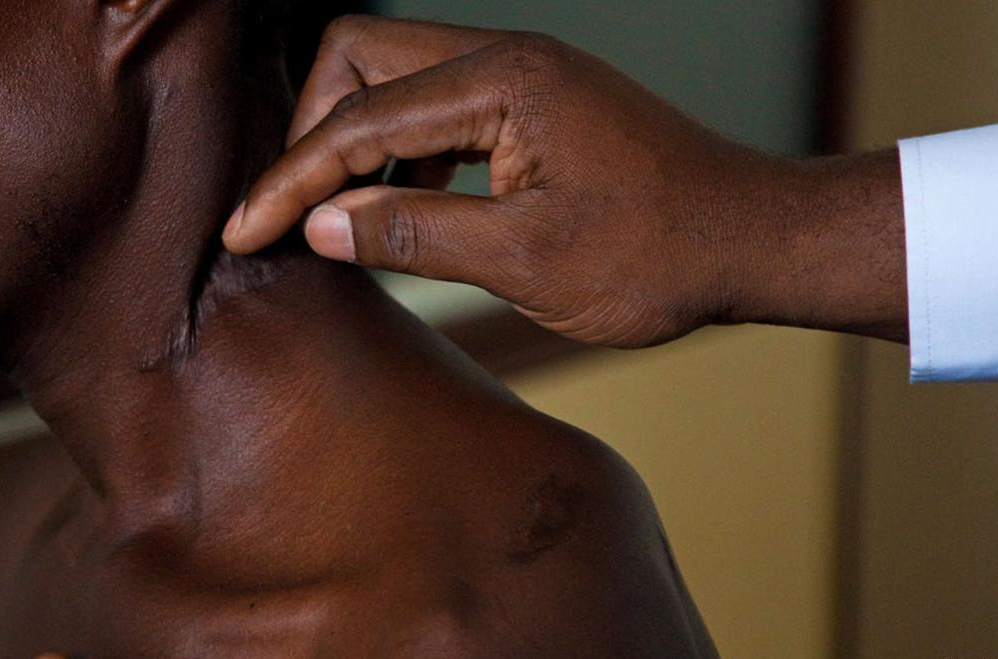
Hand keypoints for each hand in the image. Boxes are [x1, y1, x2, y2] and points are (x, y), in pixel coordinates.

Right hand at [224, 16, 906, 345]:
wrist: (751, 239)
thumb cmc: (658, 256)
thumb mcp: (527, 262)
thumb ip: (415, 235)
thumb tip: (320, 225)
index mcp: (502, 83)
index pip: (358, 119)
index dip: (292, 180)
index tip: (246, 231)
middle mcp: (506, 56)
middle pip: (359, 58)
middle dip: (313, 132)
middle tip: (300, 214)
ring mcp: (521, 73)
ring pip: (395, 76)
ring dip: (356, 140)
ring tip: (342, 218)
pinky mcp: (533, 100)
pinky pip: (438, 104)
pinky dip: (403, 151)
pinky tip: (405, 208)